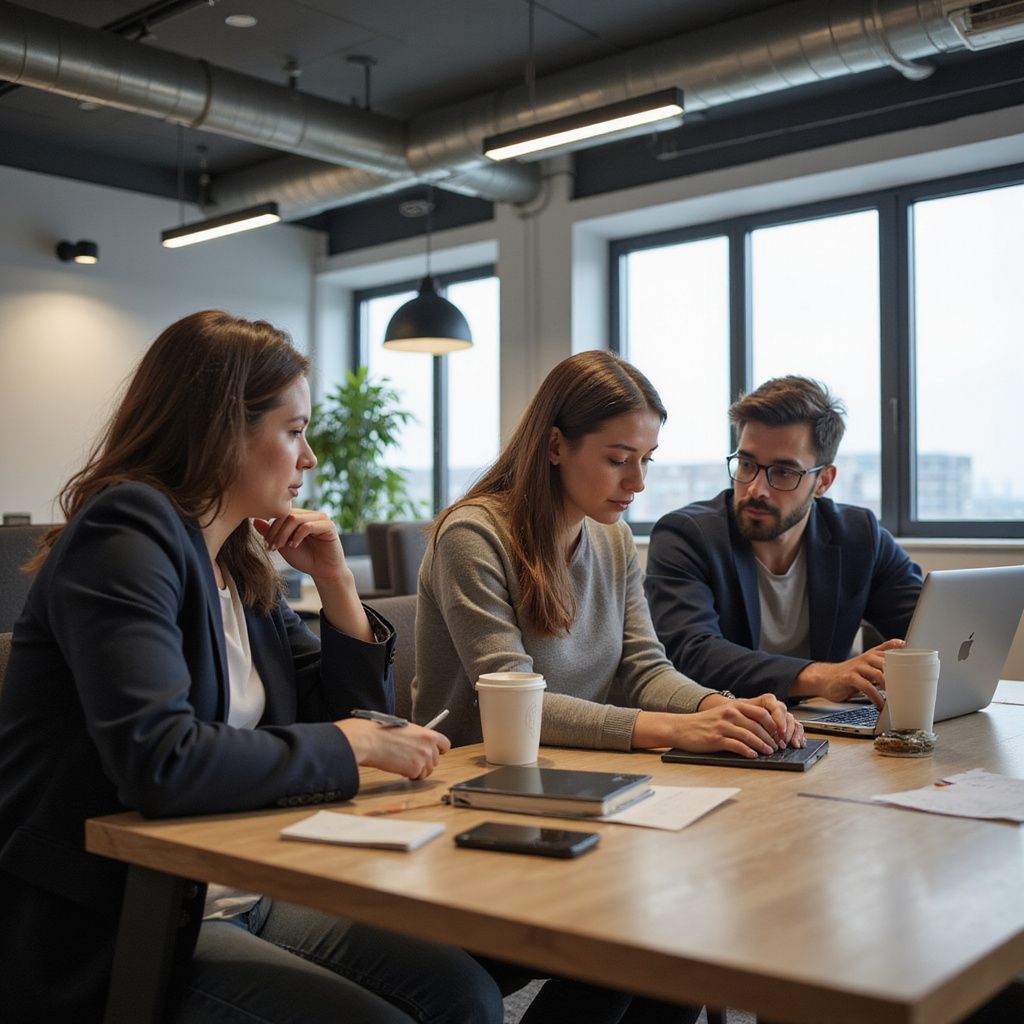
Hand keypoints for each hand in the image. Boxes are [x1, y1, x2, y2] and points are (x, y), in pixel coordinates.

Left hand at [253, 509, 347, 581]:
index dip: (271, 526)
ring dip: (284, 534)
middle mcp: (310, 514)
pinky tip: (294, 546)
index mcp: (300, 516)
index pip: (282, 513)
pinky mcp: (328, 526)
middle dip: (276, 531)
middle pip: (287, 514)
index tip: (267, 544)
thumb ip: (271, 533)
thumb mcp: (283, 545)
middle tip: (272, 547)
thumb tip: (254, 521)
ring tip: (282, 547)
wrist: (323, 572)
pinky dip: (297, 536)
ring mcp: (320, 518)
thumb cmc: (305, 558)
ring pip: (295, 518)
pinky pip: (308, 526)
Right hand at [335, 719, 450, 780]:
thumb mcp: (407, 730)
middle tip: (411, 758)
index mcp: (428, 734)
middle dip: (425, 761)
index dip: (438, 750)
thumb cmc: (383, 732)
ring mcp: (423, 759)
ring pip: (427, 771)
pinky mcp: (415, 770)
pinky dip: (409, 775)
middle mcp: (429, 746)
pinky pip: (417, 777)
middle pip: (435, 760)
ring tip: (402, 762)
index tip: (432, 752)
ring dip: (417, 770)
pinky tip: (399, 766)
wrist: (371, 741)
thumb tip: (421, 745)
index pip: (445, 745)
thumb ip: (419, 738)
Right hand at [634, 694, 803, 757]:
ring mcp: (723, 726)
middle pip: (758, 726)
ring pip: (750, 736)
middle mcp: (730, 713)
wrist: (681, 728)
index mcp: (734, 706)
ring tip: (769, 753)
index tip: (780, 735)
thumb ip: (742, 716)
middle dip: (772, 738)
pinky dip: (748, 751)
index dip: (775, 725)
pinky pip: (737, 746)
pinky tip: (754, 756)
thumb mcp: (724, 713)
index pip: (762, 713)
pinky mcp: (716, 739)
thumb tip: (764, 729)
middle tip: (779, 747)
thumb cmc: (705, 723)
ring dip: (762, 746)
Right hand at [791, 639, 904, 708]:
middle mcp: (866, 658)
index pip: (892, 652)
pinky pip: (866, 687)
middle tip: (908, 689)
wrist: (826, 678)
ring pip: (878, 675)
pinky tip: (879, 704)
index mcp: (873, 654)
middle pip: (888, 663)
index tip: (916, 668)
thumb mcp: (867, 662)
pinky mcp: (849, 677)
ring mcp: (857, 667)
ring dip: (888, 688)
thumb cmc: (850, 673)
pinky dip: (875, 697)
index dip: (904, 659)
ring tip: (894, 699)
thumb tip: (902, 645)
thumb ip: (883, 654)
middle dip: (899, 677)